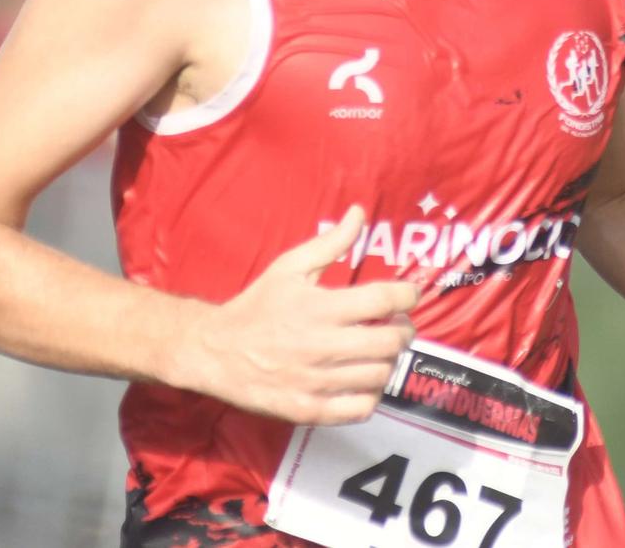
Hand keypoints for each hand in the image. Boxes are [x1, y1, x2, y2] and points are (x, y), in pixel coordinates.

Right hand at [183, 206, 418, 425]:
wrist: (216, 351)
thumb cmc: (257, 305)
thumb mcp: (289, 267)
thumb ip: (330, 243)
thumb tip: (361, 213)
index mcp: (319, 307)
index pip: (382, 300)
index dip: (407, 295)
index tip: (409, 294)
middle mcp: (321, 346)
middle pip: (389, 342)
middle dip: (404, 330)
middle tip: (399, 325)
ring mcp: (316, 382)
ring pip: (380, 375)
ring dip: (389, 360)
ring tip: (379, 350)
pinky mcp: (309, 410)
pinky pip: (360, 409)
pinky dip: (372, 394)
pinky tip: (363, 379)